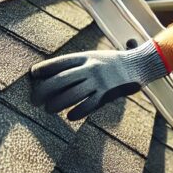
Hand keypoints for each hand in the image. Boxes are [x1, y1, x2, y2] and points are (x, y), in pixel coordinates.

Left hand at [29, 40, 167, 119]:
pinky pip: (89, 105)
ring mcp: (99, 81)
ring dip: (57, 103)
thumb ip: (78, 63)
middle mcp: (90, 68)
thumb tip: (54, 71)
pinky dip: (78, 111)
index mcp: (86, 57)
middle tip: (34, 99)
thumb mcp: (95, 56)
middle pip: (61, 79)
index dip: (45, 68)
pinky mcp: (108, 94)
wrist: (139, 64)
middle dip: (44, 90)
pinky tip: (70, 117)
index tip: (32, 74)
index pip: (60, 62)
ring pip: (72, 94)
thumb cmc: (113, 62)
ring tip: (48, 110)